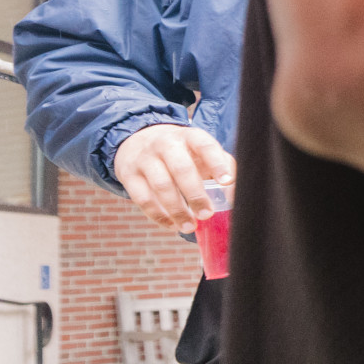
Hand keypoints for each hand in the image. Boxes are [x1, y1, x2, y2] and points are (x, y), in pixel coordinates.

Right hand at [111, 123, 233, 230]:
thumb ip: (224, 166)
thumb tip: (234, 194)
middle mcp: (166, 144)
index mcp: (190, 136)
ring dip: (177, 210)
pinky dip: (158, 215)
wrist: (138, 140)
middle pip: (181, 169)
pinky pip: (142, 198)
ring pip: (161, 186)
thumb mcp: (202, 150)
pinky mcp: (128, 175)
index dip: (217, 164)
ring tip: (190, 226)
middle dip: (195, 194)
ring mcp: (145, 159)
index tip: (226, 182)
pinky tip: (171, 225)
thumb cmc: (183, 152)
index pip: (205, 146)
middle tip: (207, 214)